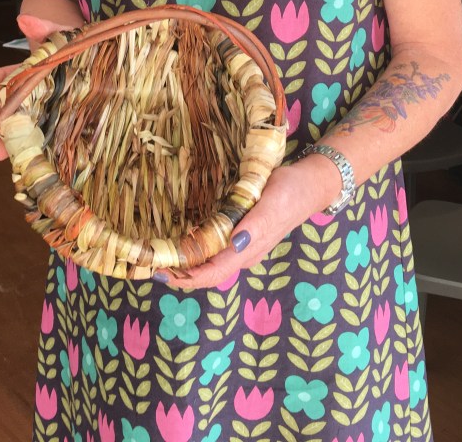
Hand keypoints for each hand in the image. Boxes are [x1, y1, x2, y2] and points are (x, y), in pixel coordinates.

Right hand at [0, 13, 79, 159]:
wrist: (109, 51)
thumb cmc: (81, 44)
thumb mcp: (64, 35)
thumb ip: (45, 28)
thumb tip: (23, 18)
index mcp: (36, 70)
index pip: (10, 75)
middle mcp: (40, 90)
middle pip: (15, 104)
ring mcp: (53, 105)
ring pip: (29, 122)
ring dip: (12, 137)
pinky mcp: (68, 119)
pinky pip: (50, 133)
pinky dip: (39, 146)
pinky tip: (30, 160)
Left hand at [156, 158, 331, 289]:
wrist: (310, 184)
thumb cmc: (290, 192)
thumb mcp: (273, 204)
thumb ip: (256, 226)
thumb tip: (235, 245)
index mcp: (249, 249)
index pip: (213, 273)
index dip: (187, 277)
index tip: (161, 271)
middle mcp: (244, 252)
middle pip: (208, 274)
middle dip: (180, 274)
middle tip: (151, 264)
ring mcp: (243, 245)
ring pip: (210, 264)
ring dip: (186, 265)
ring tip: (160, 255)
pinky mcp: (242, 233)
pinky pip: (215, 250)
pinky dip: (196, 251)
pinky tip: (182, 241)